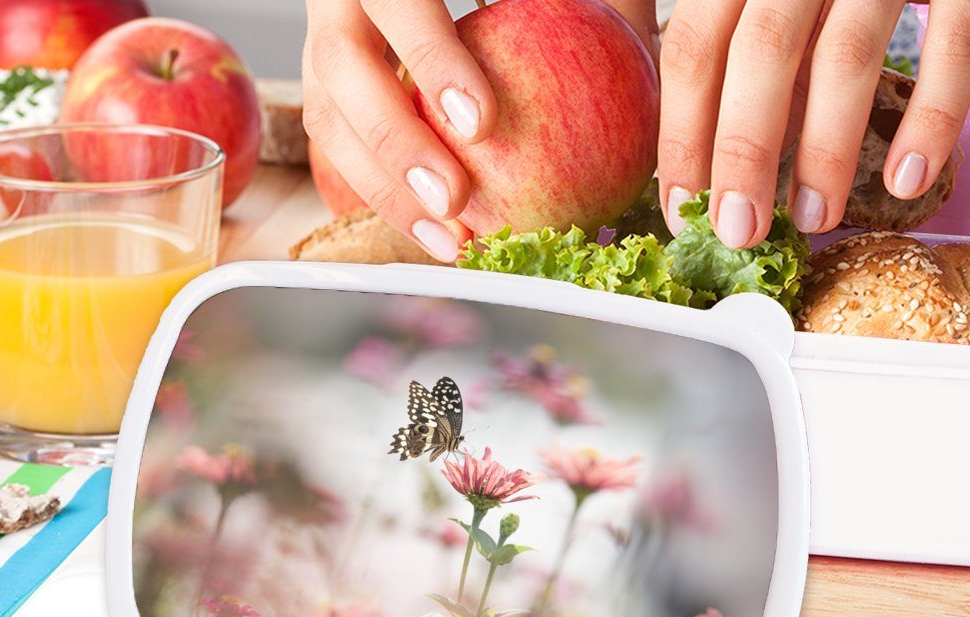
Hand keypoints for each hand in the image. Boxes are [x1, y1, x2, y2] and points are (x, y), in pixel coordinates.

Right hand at [302, 0, 657, 261]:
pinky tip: (436, 238)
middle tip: (454, 200)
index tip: (483, 123)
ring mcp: (324, 43)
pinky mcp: (329, 87)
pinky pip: (341, 146)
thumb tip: (645, 60)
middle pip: (341, 71)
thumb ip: (586, 5)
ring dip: (385, 190)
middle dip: (394, 144)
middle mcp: (344, 0)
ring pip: (330, 119)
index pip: (397, 1)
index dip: (433, 64)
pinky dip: (384, 196)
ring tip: (449, 241)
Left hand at [657, 0, 969, 246]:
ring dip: (827, 151)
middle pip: (762, 54)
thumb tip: (671, 141)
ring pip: (847, 55)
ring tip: (815, 219)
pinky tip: (907, 182)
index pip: (694, 47)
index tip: (682, 206)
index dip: (682, 131)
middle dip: (745, 153)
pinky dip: (933, 118)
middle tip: (740, 232)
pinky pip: (957, 40)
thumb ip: (694, 31)